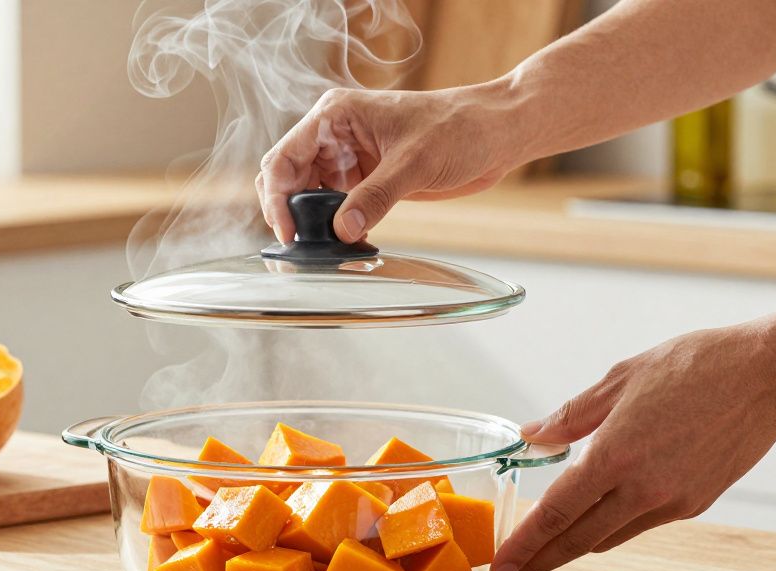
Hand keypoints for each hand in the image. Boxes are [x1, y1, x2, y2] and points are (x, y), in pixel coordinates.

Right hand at [256, 84, 525, 243]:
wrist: (498, 133)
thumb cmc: (460, 128)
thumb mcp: (414, 162)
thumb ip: (375, 196)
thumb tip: (342, 231)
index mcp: (336, 116)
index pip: (284, 158)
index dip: (277, 197)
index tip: (289, 232)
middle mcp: (336, 136)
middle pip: (289, 178)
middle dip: (289, 212)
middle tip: (302, 247)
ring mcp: (350, 158)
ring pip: (309, 196)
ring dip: (313, 223)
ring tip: (326, 250)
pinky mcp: (367, 179)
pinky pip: (336, 207)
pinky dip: (336, 227)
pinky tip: (349, 243)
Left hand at [491, 324, 775, 570]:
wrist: (769, 377)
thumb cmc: (695, 366)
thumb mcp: (620, 379)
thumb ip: (572, 416)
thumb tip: (531, 436)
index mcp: (616, 455)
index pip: (556, 513)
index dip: (525, 545)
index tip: (500, 568)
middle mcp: (643, 489)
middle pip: (578, 540)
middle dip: (539, 564)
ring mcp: (673, 501)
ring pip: (609, 536)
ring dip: (575, 547)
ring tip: (544, 554)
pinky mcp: (696, 504)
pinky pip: (640, 523)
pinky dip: (612, 526)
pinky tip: (597, 518)